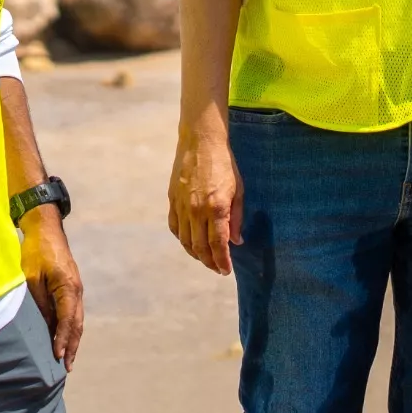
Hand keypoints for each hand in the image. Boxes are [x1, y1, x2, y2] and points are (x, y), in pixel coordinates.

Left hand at [22, 210, 85, 367]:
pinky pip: (73, 313)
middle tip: (67, 367)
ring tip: (68, 359)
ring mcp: (76, 289)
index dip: (62, 339)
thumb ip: (39, 302)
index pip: (67, 320)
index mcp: (68, 287)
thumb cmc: (37, 251)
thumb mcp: (32, 278)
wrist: (46, 228)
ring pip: (77, 320)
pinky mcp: (71, 288)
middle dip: (72, 346)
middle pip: (77, 324)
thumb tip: (44, 325)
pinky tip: (64, 338)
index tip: (58, 355)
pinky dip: (70, 329)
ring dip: (73, 340)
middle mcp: (77, 291)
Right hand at [166, 123, 242, 274]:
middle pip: (200, 247)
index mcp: (216, 207)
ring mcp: (182, 206)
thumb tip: (236, 241)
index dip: (222, 261)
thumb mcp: (238, 189)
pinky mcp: (172, 200)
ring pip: (186, 241)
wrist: (200, 141)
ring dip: (196, 254)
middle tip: (217, 269)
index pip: (218, 244)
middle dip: (210, 262)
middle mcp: (197, 210)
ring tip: (205, 259)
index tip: (226, 270)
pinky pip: (175, 227)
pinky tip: (190, 242)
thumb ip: (237, 217)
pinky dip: (182, 239)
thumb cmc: (225, 164)